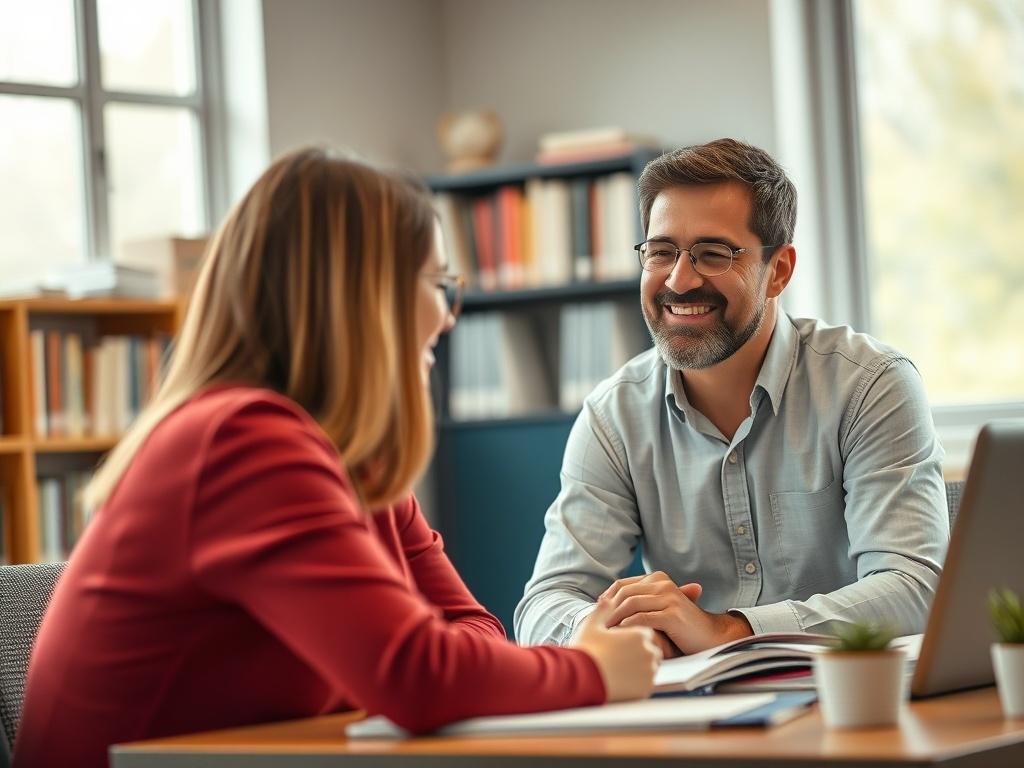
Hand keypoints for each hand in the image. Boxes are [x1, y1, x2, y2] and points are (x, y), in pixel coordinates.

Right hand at [571, 598, 662, 701]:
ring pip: (651, 667)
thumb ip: (604, 610)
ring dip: (641, 666)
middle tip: (621, 656)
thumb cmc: (587, 650)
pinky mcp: (646, 688)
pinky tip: (623, 680)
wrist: (581, 679)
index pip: (646, 633)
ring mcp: (649, 672)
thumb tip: (607, 600)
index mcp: (639, 635)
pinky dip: (639, 681)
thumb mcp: (593, 625)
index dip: (633, 637)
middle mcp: (649, 652)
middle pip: (651, 649)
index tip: (621, 642)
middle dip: (640, 652)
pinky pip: (647, 683)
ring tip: (621, 668)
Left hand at [601, 572, 752, 653]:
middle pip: (624, 593)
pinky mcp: (672, 614)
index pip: (623, 585)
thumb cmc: (682, 626)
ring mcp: (668, 597)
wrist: (711, 636)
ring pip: (631, 604)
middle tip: (593, 623)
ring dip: (614, 617)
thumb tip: (607, 603)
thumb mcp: (660, 608)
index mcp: (658, 579)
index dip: (607, 597)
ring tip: (603, 630)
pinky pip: (642, 618)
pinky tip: (619, 636)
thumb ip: (641, 602)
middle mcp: (663, 584)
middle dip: (607, 608)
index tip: (595, 611)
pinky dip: (627, 626)